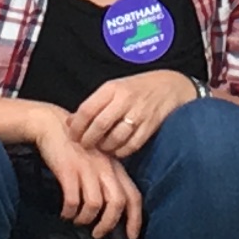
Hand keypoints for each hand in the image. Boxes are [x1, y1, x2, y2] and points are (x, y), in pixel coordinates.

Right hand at [34, 112, 146, 237]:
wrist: (52, 124)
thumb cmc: (76, 146)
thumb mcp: (98, 159)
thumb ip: (107, 178)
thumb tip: (110, 209)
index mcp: (115, 167)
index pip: (133, 196)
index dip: (135, 219)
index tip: (131, 236)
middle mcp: (105, 168)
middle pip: (117, 203)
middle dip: (108, 224)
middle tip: (98, 233)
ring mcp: (87, 168)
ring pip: (95, 205)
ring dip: (85, 219)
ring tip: (77, 220)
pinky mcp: (68, 170)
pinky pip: (72, 200)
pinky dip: (69, 212)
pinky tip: (65, 212)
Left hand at [64, 68, 197, 158]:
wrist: (170, 86)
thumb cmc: (136, 89)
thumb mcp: (113, 89)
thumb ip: (93, 105)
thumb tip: (69, 122)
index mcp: (112, 88)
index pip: (87, 110)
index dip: (76, 127)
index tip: (72, 135)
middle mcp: (125, 100)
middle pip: (99, 126)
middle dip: (87, 140)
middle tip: (84, 146)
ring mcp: (139, 114)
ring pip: (114, 138)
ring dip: (104, 147)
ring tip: (100, 147)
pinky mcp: (150, 127)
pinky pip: (131, 146)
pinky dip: (120, 152)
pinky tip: (116, 150)